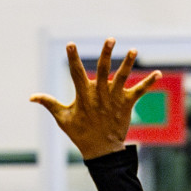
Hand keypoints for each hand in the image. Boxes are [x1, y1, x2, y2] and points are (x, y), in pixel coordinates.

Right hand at [31, 39, 160, 160]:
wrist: (101, 151)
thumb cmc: (80, 133)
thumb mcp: (62, 118)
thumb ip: (49, 104)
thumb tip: (31, 97)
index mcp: (83, 96)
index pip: (76, 73)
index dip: (73, 58)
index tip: (70, 44)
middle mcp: (99, 95)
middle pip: (103, 70)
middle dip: (106, 54)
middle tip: (110, 39)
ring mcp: (114, 99)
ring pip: (122, 78)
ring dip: (128, 64)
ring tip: (134, 50)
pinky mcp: (126, 105)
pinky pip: (139, 92)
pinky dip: (149, 83)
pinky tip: (158, 74)